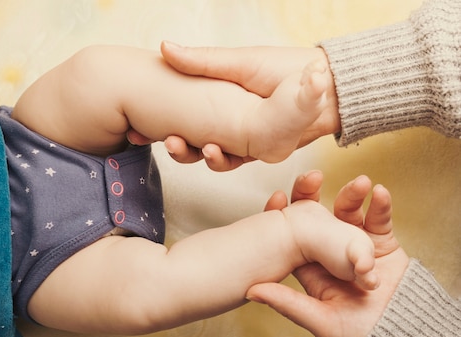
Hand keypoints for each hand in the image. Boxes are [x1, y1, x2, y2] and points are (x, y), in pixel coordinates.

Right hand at [149, 42, 339, 170]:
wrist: (326, 85)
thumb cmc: (284, 67)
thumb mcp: (238, 62)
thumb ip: (202, 61)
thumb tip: (164, 47)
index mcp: (214, 103)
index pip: (178, 119)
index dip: (155, 127)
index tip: (136, 131)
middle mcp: (223, 126)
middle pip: (190, 144)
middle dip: (175, 147)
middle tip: (166, 140)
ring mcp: (240, 141)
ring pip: (210, 157)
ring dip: (197, 156)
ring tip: (197, 146)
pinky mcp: (258, 153)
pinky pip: (234, 162)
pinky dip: (222, 159)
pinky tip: (213, 150)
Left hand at [247, 173, 409, 336]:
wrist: (397, 334)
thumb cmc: (356, 332)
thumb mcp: (319, 320)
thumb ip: (288, 304)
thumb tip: (252, 291)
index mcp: (310, 264)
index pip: (290, 234)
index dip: (282, 214)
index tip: (277, 198)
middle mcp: (329, 250)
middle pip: (316, 216)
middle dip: (313, 195)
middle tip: (311, 179)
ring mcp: (355, 244)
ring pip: (348, 213)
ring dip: (351, 196)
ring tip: (357, 185)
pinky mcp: (381, 244)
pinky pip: (380, 220)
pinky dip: (381, 206)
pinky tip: (379, 194)